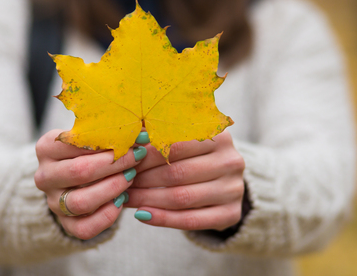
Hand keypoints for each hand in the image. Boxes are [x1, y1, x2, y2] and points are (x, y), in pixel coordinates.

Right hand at [34, 129, 146, 239]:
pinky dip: (107, 216)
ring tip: (130, 177)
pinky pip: (85, 228)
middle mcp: (45, 176)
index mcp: (47, 147)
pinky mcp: (65, 224)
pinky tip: (122, 200)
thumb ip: (112, 131)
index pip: (77, 143)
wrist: (75, 176)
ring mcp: (52, 202)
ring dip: (112, 189)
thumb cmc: (90, 149)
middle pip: (80, 171)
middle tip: (137, 157)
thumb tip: (143, 133)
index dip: (109, 141)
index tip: (134, 139)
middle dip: (115, 164)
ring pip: (82, 202)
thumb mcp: (94, 135)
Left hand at [125, 130, 244, 230]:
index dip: (146, 156)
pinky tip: (142, 215)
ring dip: (148, 199)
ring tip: (126, 198)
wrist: (222, 180)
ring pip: (182, 197)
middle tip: (122, 182)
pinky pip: (191, 220)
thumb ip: (159, 135)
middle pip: (177, 173)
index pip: (175, 145)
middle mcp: (231, 161)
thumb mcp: (183, 139)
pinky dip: (163, 219)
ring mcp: (234, 189)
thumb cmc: (194, 156)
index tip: (124, 162)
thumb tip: (129, 138)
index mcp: (219, 135)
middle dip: (144, 179)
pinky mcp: (231, 213)